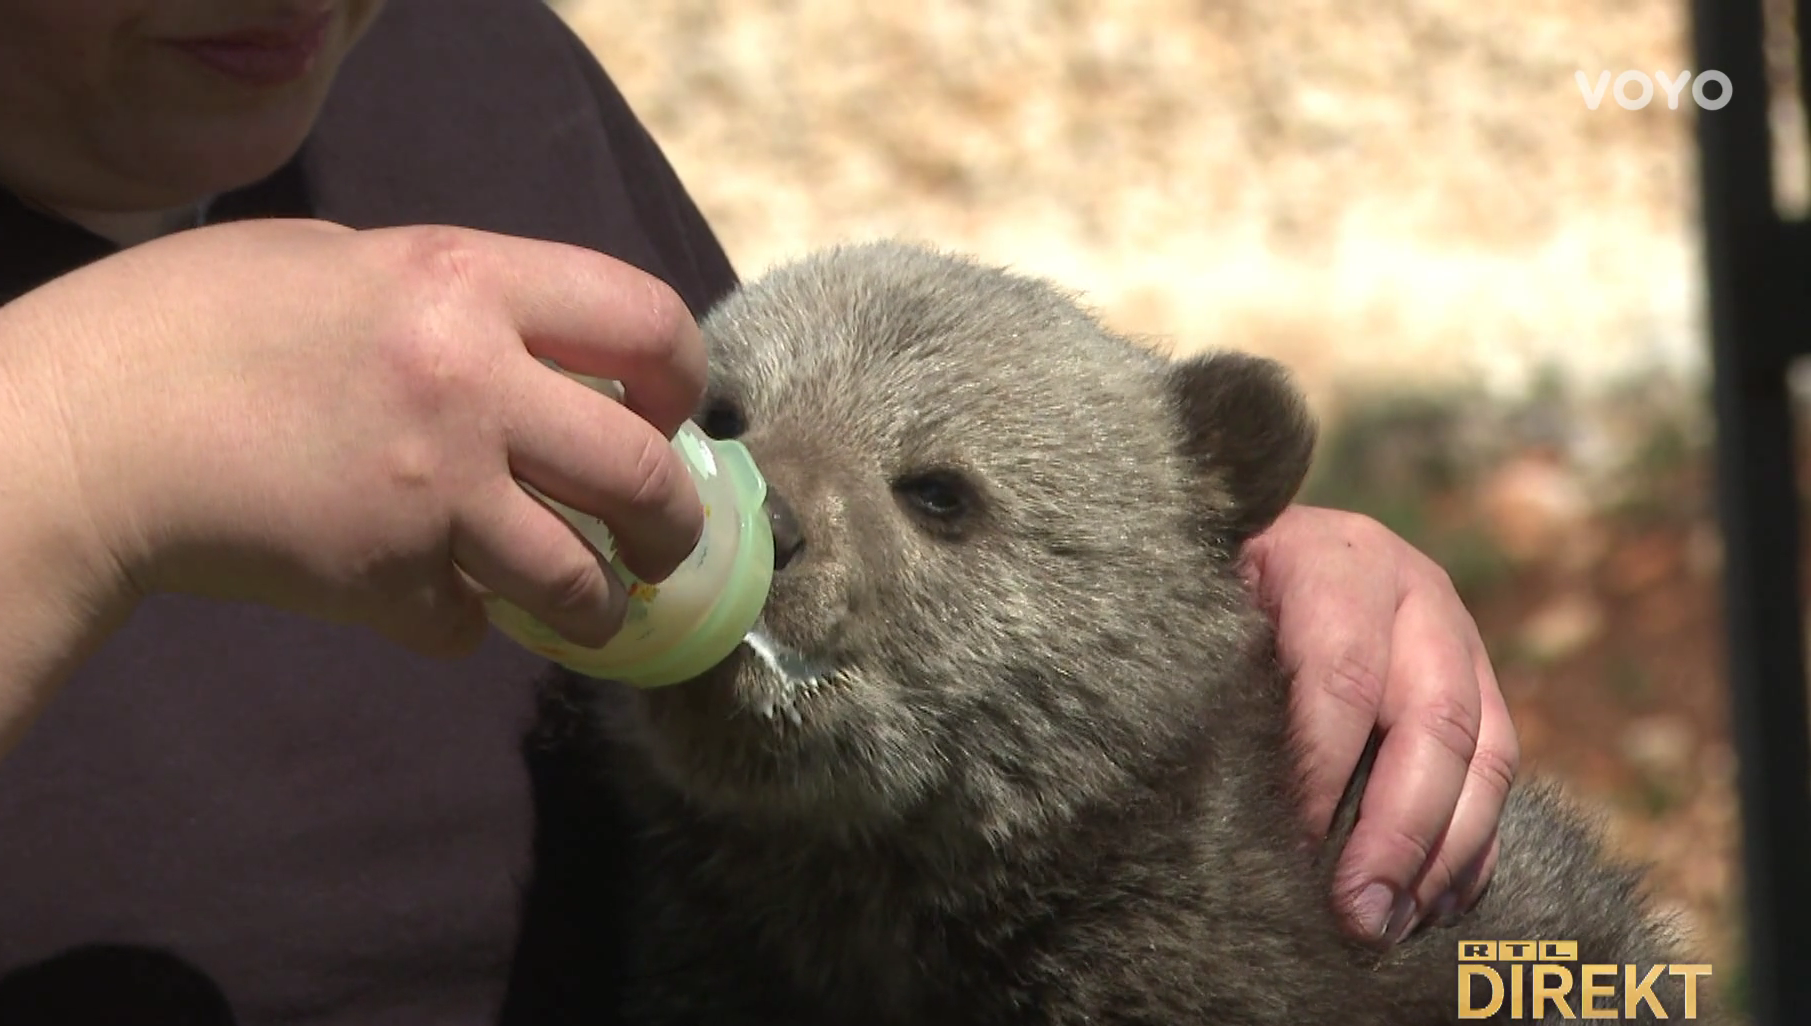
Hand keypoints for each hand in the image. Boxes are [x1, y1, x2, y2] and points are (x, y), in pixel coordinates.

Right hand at [2, 219, 706, 659]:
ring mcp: (434, 492)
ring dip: (596, 602)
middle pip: (644, 471)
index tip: (668, 409)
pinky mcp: (387, 581)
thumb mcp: (341, 261)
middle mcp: (471, 384)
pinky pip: (469, 626)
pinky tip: (432, 600)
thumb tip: (545, 351)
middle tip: (661, 537)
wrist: (87, 431)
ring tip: (588, 604)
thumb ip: (456, 298)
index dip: (681, 374)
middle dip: (673, 520)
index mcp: (464, 282)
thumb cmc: (196, 323)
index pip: (647, 318)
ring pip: (580, 577)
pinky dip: (461, 623)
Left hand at [1241, 505, 1519, 943]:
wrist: (1260, 545)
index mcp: (1335, 563)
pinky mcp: (1483, 685)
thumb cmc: (1214, 591)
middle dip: (1400, 832)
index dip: (1323, 772)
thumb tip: (1214, 794)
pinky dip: (1474, 847)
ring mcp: (1459, 636)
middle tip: (1359, 915)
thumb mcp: (1202, 606)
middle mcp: (1413, 591)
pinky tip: (1436, 905)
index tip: (1293, 853)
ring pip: (1487, 753)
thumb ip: (1214, 676)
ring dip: (1446, 853)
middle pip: (1434, 720)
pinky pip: (1501, 773)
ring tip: (1395, 922)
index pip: (1342, 675)